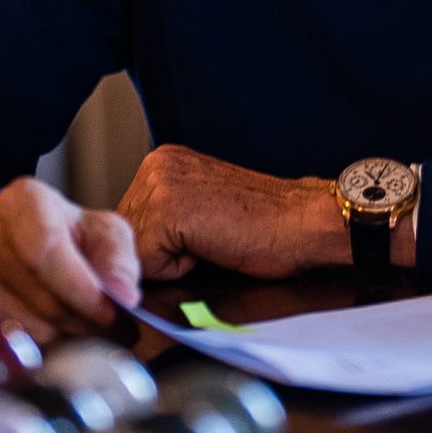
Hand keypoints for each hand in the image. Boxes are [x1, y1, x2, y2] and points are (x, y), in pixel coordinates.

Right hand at [0, 176, 138, 344]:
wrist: (0, 242)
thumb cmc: (60, 235)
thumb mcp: (98, 230)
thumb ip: (118, 258)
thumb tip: (125, 296)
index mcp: (23, 202)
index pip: (47, 251)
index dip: (83, 291)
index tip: (112, 315)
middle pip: (39, 298)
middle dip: (82, 323)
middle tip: (109, 334)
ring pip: (21, 330)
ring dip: (60, 341)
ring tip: (80, 333)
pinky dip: (29, 353)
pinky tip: (48, 342)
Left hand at [118, 145, 384, 280]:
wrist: (306, 222)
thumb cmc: (267, 228)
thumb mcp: (201, 214)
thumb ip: (164, 223)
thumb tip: (125, 261)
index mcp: (163, 162)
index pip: (129, 224)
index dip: (161, 248)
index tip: (203, 238)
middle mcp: (156, 165)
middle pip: (125, 239)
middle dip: (161, 255)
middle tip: (212, 241)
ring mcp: (160, 183)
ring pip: (134, 254)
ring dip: (170, 262)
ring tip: (213, 243)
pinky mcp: (168, 210)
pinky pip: (148, 265)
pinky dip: (180, 270)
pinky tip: (214, 248)